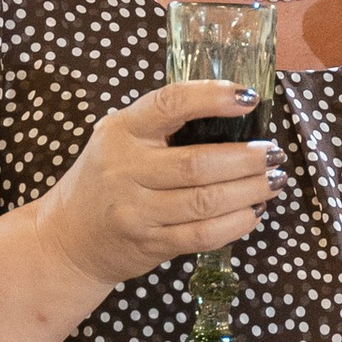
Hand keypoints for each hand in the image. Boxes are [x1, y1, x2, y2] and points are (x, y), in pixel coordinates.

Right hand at [31, 87, 278, 291]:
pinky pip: (203, 235)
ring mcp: (136, 210)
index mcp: (122, 131)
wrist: (67, 238)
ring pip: (206, 202)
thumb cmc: (105, 180)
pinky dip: (236, 224)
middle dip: (248, 159)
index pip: (171, 104)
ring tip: (274, 182)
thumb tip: (234, 112)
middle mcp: (126, 169)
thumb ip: (162, 125)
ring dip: (250, 192)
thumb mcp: (119, 139)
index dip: (213, 97)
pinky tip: (253, 213)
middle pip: (199, 164)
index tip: (249, 98)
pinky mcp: (149, 244)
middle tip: (274, 154)